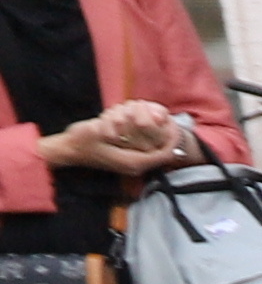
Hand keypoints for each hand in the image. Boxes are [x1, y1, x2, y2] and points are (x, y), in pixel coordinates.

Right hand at [46, 101, 186, 174]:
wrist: (68, 150)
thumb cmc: (79, 140)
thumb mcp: (93, 131)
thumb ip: (111, 129)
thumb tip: (129, 124)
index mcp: (133, 162)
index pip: (166, 153)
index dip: (172, 137)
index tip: (172, 121)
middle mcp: (137, 166)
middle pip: (164, 152)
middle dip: (168, 135)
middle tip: (168, 118)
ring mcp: (133, 163)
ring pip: (157, 150)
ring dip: (160, 136)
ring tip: (161, 120)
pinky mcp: (129, 158)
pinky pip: (148, 149)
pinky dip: (151, 137)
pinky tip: (146, 124)